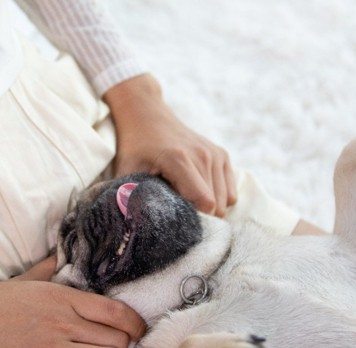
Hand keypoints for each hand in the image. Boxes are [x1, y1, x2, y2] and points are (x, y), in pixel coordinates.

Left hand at [104, 74, 236, 215]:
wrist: (147, 115)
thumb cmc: (135, 147)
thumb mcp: (126, 171)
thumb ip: (127, 196)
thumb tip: (124, 224)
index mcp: (180, 160)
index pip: (206, 202)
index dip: (194, 218)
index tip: (177, 217)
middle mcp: (203, 155)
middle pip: (217, 206)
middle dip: (200, 215)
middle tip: (178, 208)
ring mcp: (215, 154)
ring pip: (226, 201)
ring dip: (209, 207)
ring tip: (186, 197)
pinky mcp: (222, 155)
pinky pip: (231, 192)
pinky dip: (219, 197)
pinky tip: (199, 191)